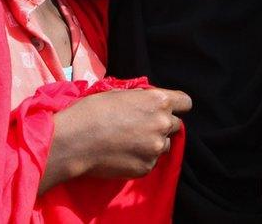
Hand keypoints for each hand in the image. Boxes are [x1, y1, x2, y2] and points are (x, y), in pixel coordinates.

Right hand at [47, 87, 191, 183]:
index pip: (186, 103)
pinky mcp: (147, 167)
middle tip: (141, 127)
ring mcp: (156, 148)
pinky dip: (141, 158)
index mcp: (158, 101)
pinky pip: (151, 161)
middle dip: (162, 124)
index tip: (166, 110)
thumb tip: (148, 101)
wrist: (75, 140)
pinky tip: (123, 154)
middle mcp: (163, 124)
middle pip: (176, 125)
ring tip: (130, 143)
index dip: (176, 106)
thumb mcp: (120, 93)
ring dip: (153, 143)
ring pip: (164, 145)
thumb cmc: (92, 110)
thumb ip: (142, 98)